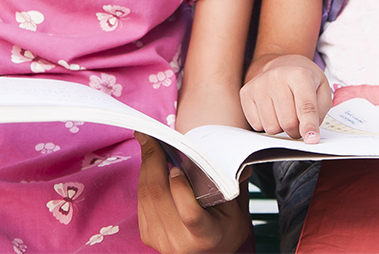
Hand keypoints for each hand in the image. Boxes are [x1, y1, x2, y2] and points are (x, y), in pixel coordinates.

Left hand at [136, 133, 251, 252]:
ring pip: (146, 196)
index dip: (180, 188)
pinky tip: (149, 163)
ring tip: (148, 143)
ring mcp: (161, 241)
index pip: (189, 213)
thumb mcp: (237, 209)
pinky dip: (144, 178)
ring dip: (145, 166)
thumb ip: (234, 182)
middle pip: (159, 197)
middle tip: (150, 136)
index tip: (177, 166)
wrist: (210, 253)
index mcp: (205, 235)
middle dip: (153, 161)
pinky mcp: (148, 236)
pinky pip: (141, 201)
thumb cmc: (226, 228)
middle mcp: (179, 243)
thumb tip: (235, 153)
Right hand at [239, 54, 330, 142]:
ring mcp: (259, 84)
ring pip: (271, 127)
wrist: (280, 64)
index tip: (311, 139)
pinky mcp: (246, 92)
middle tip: (298, 121)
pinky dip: (266, 124)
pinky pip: (257, 125)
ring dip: (280, 127)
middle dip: (296, 130)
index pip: (305, 106)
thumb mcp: (321, 89)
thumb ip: (320, 111)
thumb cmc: (303, 80)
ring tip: (284, 111)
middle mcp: (277, 76)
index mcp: (300, 74)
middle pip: (288, 122)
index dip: (309, 125)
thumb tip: (310, 136)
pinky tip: (271, 109)